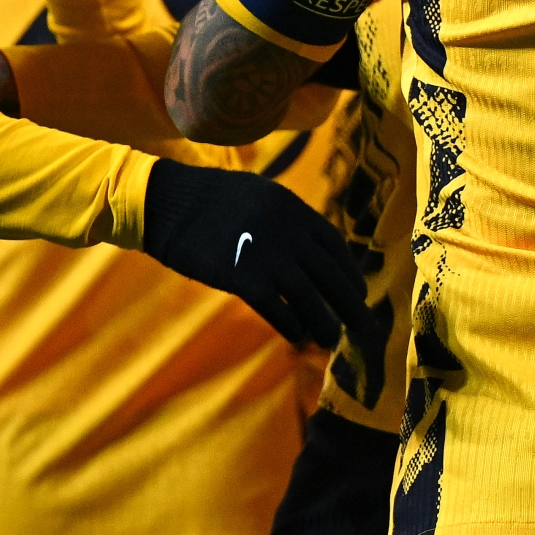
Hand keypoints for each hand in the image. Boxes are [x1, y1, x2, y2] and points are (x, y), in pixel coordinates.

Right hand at [139, 162, 373, 348]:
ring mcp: (266, 257)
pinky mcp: (242, 278)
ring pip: (309, 298)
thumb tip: (308, 243)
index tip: (358, 292)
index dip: (349, 272)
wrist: (169, 202)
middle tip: (365, 326)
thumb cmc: (210, 199)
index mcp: (293, 209)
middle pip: (330, 275)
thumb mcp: (258, 193)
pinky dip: (292, 326)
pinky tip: (298, 336)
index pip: (334, 245)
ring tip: (332, 340)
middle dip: (350, 304)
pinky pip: (277, 309)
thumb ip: (285, 217)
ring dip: (324, 323)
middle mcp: (288, 233)